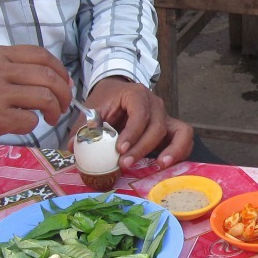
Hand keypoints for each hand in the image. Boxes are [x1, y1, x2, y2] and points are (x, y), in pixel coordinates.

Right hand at [0, 45, 70, 163]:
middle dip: (63, 93)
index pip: (40, 55)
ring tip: (50, 118)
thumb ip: (4, 70)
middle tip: (63, 105)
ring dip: (54, 110)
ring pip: (44, 97)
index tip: (64, 83)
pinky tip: (22, 126)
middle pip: (48, 76)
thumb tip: (41, 80)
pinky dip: (33, 125)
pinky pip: (29, 120)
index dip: (59, 70)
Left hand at [74, 76, 193, 170]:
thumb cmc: (105, 101)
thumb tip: (74, 145)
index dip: (132, 132)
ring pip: (178, 131)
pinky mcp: (170, 129)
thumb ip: (84, 127)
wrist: (116, 92)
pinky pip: (184, 138)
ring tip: (158, 166)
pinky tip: (166, 165)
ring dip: (170, 150)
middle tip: (124, 164)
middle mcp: (155, 104)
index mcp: (136, 95)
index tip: (119, 149)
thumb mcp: (92, 109)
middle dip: (142, 148)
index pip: (140, 112)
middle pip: (157, 126)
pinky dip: (179, 151)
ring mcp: (165, 116)